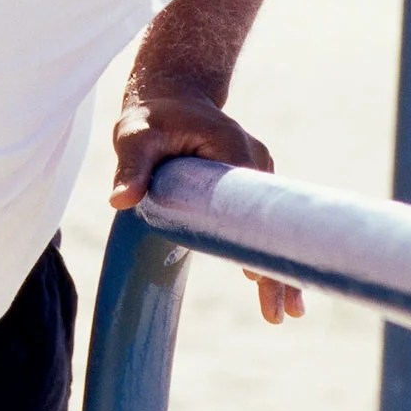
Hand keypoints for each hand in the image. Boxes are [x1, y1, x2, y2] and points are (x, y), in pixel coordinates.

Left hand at [108, 90, 304, 324]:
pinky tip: (275, 283)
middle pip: (272, 223)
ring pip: (273, 226)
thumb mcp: (135, 137)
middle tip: (286, 315)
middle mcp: (253, 162)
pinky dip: (269, 251)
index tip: (258, 278)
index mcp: (233, 150)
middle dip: (280, 268)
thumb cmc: (150, 116)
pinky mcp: (248, 184)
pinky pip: (262, 222)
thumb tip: (121, 200)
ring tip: (289, 313)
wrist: (170, 94)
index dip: (258, 243)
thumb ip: (131, 167)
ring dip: (280, 266)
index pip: (252, 206)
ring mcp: (255, 173)